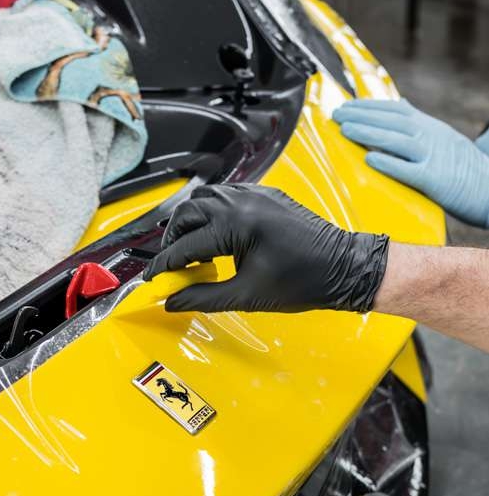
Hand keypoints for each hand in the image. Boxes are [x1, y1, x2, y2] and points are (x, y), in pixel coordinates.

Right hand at [143, 184, 388, 313]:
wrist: (344, 267)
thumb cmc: (302, 281)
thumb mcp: (246, 296)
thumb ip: (203, 298)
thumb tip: (173, 302)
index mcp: (235, 224)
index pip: (185, 245)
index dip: (164, 265)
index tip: (152, 279)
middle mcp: (241, 201)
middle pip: (188, 213)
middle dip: (173, 240)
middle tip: (171, 266)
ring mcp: (255, 194)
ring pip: (205, 199)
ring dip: (191, 223)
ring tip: (191, 251)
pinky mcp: (266, 195)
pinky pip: (227, 196)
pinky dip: (212, 213)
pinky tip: (215, 237)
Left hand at [333, 98, 488, 227]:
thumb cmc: (463, 167)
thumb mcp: (443, 136)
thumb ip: (420, 123)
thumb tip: (400, 104)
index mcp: (431, 127)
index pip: (397, 110)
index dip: (370, 106)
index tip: (347, 105)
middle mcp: (432, 137)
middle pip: (393, 121)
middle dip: (363, 115)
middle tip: (337, 114)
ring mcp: (434, 157)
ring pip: (398, 140)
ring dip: (369, 133)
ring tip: (345, 130)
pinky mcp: (436, 180)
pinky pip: (409, 171)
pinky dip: (389, 164)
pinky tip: (369, 159)